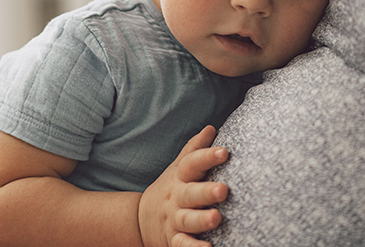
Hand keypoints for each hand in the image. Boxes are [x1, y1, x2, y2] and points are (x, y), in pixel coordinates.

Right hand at [138, 125, 230, 246]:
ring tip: (216, 219)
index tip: (224, 152)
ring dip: (201, 220)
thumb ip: (194, 149)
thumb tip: (211, 128)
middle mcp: (177, 198)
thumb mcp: (177, 168)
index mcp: (180, 178)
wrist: (140, 220)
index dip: (207, 157)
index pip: (192, 164)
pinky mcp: (174, 240)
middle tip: (223, 190)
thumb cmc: (171, 189)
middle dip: (206, 192)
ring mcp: (174, 220)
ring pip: (187, 220)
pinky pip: (183, 245)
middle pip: (190, 193)